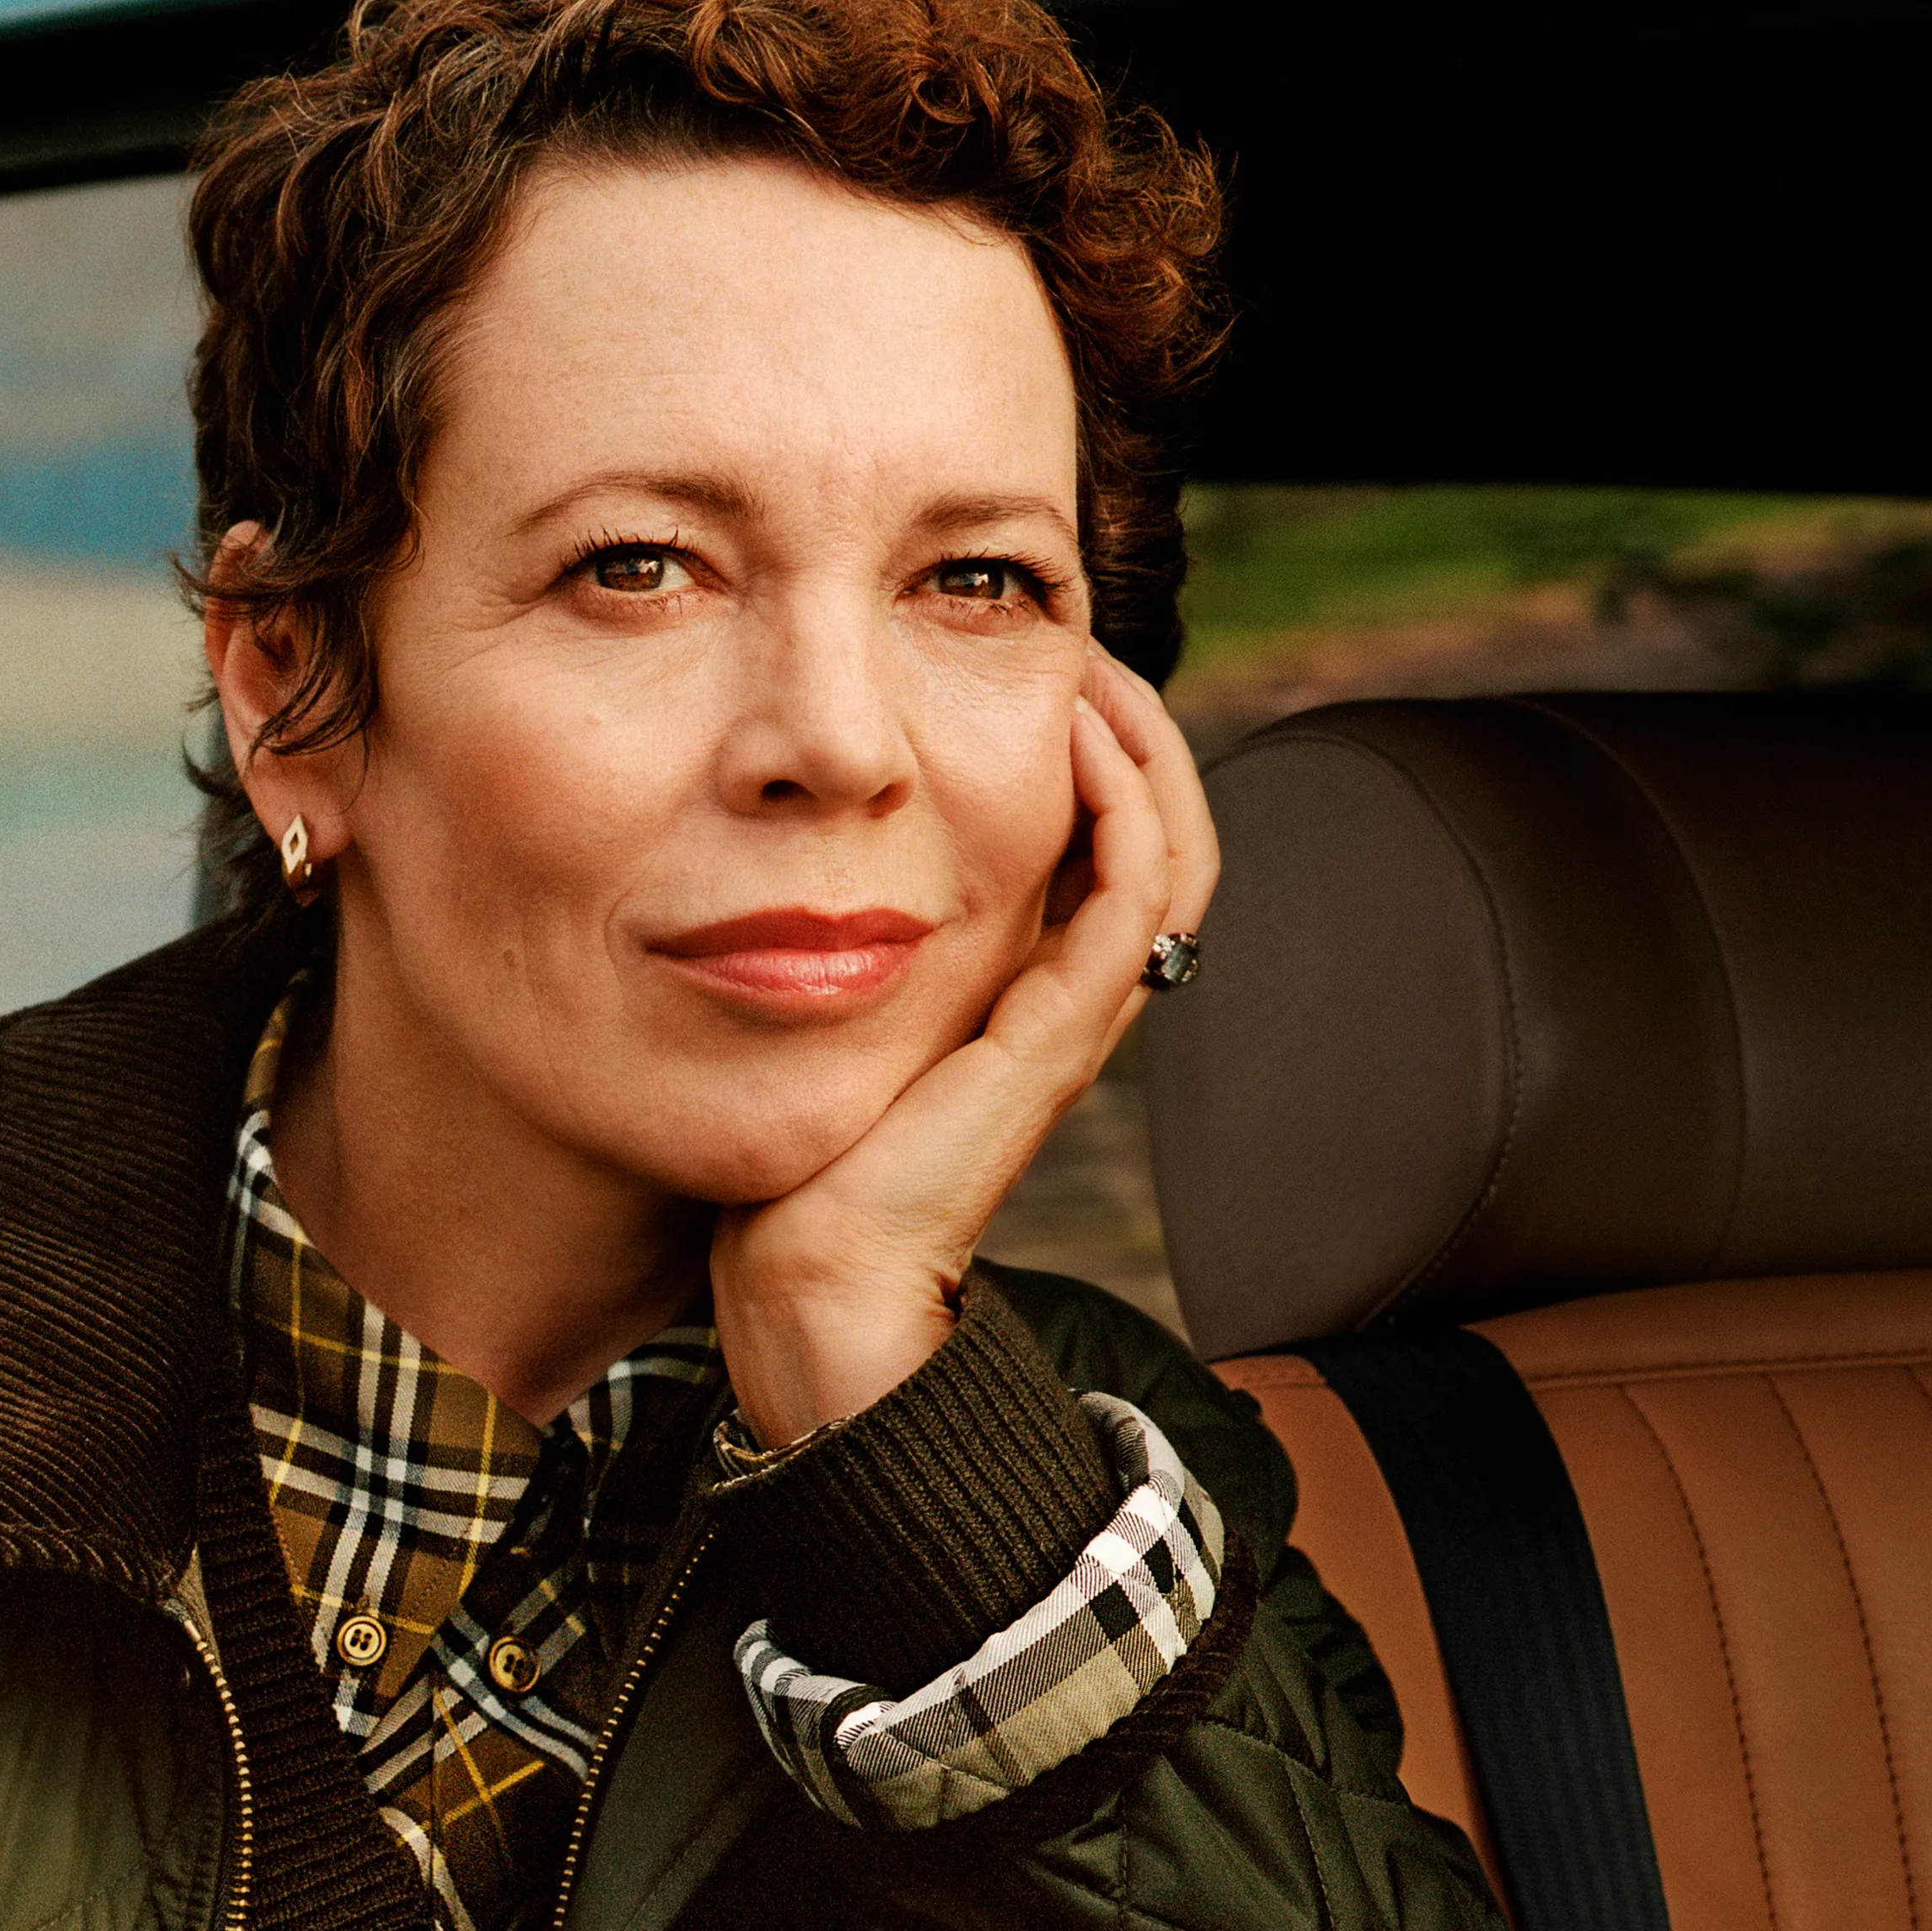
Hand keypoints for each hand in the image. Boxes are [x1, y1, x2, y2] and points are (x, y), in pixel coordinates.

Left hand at [709, 650, 1218, 1446]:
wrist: (810, 1291)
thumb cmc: (790, 1173)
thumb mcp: (817, 1027)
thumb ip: (826, 957)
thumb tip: (762, 872)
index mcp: (1018, 997)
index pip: (1104, 847)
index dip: (1090, 751)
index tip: (1029, 668)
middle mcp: (1062, 1004)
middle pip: (1162, 835)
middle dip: (1133, 726)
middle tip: (1080, 639)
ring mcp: (1069, 1024)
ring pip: (1169, 854)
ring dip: (1142, 745)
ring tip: (1090, 664)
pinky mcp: (1052, 1044)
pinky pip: (1131, 901)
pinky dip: (1123, 807)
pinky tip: (1074, 737)